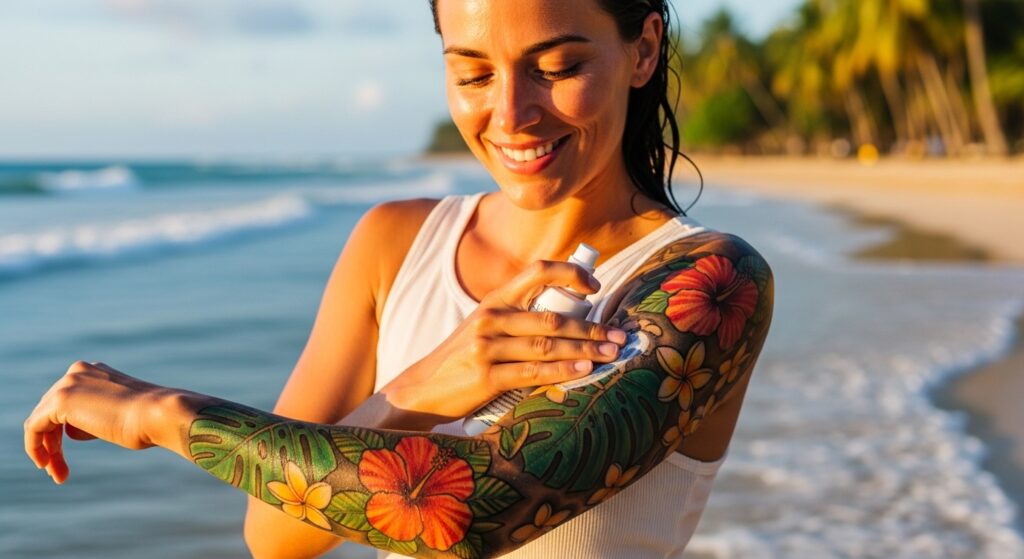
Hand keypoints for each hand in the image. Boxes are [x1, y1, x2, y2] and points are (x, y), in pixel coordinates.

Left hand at [24, 360, 170, 483]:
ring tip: (57, 474)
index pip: (66, 403)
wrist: (158, 415)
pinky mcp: (60, 401)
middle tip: (60, 471)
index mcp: (94, 372)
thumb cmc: (149, 421)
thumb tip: (76, 430)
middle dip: (52, 443)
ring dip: (46, 450)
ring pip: (41, 421)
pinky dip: (35, 447)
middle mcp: (78, 372)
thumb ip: (96, 417)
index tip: (67, 456)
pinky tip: (46, 464)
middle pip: (50, 412)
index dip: (61, 433)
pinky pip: (34, 427)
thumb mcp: (120, 415)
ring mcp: (68, 384)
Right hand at [379, 260, 626, 422]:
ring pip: (547, 345)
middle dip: (591, 327)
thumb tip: (570, 319)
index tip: (596, 286)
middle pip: (552, 317)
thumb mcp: (484, 328)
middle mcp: (490, 318)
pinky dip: (563, 371)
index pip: (537, 272)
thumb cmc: (462, 360)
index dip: (570, 273)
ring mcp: (486, 347)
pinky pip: (533, 373)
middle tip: (619, 336)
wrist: (420, 390)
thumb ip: (518, 319)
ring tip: (612, 354)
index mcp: (494, 301)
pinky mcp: (485, 377)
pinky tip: (584, 370)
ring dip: (585, 350)